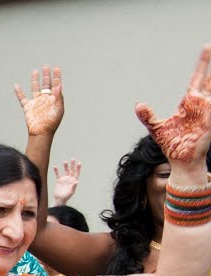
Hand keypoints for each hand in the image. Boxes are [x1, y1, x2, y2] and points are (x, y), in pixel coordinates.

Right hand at [14, 65, 63, 136]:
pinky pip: (22, 98)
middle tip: (46, 66)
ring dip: (35, 80)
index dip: (56, 76)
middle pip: (46, 84)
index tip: (56, 68)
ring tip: (35, 71)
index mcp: (54, 99)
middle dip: (46, 75)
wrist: (41, 133)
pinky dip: (18, 92)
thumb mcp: (58, 109)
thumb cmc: (52, 123)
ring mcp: (36, 102)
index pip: (56, 85)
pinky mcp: (28, 107)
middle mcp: (45, 99)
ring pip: (35, 88)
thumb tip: (59, 85)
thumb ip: (58, 97)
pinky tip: (16, 86)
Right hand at [51, 159, 80, 205]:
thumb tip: (76, 181)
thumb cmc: (66, 196)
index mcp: (74, 181)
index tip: (79, 163)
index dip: (78, 168)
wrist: (59, 199)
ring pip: (65, 171)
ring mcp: (64, 179)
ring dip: (65, 166)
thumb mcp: (71, 192)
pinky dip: (56, 171)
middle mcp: (70, 179)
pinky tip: (55, 166)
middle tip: (73, 159)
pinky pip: (58, 174)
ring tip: (65, 162)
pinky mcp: (59, 180)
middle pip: (71, 170)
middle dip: (72, 165)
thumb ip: (73, 186)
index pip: (77, 173)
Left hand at [136, 44, 210, 165]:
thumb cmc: (171, 146)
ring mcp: (207, 112)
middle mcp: (200, 104)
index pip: (197, 78)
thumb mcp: (156, 128)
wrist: (181, 162)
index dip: (203, 64)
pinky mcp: (209, 121)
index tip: (208, 48)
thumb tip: (138, 105)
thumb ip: (148, 116)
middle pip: (210, 80)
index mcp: (189, 103)